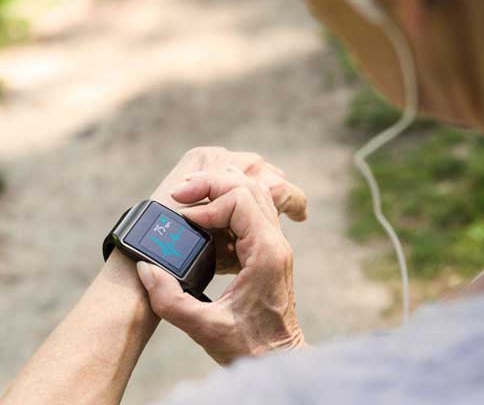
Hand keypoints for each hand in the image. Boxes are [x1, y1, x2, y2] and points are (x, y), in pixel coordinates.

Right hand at [138, 156, 305, 364]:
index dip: (207, 204)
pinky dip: (227, 206)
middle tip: (179, 192)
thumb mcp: (204, 328)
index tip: (183, 220)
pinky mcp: (267, 251)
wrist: (278, 359)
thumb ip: (170, 300)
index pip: (240, 200)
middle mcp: (275, 243)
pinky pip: (251, 212)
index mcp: (267, 254)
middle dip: (212, 183)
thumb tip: (145, 269)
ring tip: (189, 195)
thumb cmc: (250, 346)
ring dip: (220, 189)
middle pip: (249, 187)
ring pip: (253, 194)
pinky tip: (204, 217)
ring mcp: (274, 245)